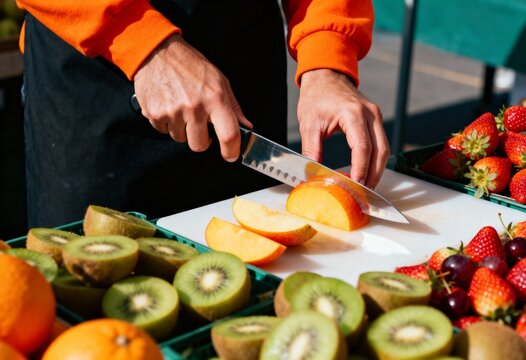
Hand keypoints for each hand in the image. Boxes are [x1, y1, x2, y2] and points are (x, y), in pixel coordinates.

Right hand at [133, 34, 251, 161]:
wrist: (158, 52)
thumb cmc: (191, 66)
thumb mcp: (219, 81)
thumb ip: (233, 107)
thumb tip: (246, 125)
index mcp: (215, 99)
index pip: (229, 135)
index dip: (232, 151)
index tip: (231, 155)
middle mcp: (194, 107)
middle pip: (200, 145)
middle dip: (201, 139)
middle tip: (199, 123)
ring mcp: (173, 112)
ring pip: (181, 139)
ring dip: (183, 129)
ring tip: (181, 107)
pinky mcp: (154, 114)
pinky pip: (164, 131)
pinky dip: (167, 122)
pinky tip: (169, 105)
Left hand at [298, 69, 389, 188]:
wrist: (325, 77)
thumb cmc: (316, 98)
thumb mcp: (309, 125)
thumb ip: (312, 150)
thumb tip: (312, 175)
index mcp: (353, 113)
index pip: (362, 147)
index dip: (361, 169)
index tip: (355, 185)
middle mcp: (370, 114)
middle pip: (380, 151)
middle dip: (374, 175)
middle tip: (363, 194)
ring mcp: (375, 116)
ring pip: (384, 149)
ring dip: (377, 170)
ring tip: (365, 187)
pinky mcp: (375, 120)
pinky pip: (380, 143)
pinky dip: (375, 160)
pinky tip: (366, 173)